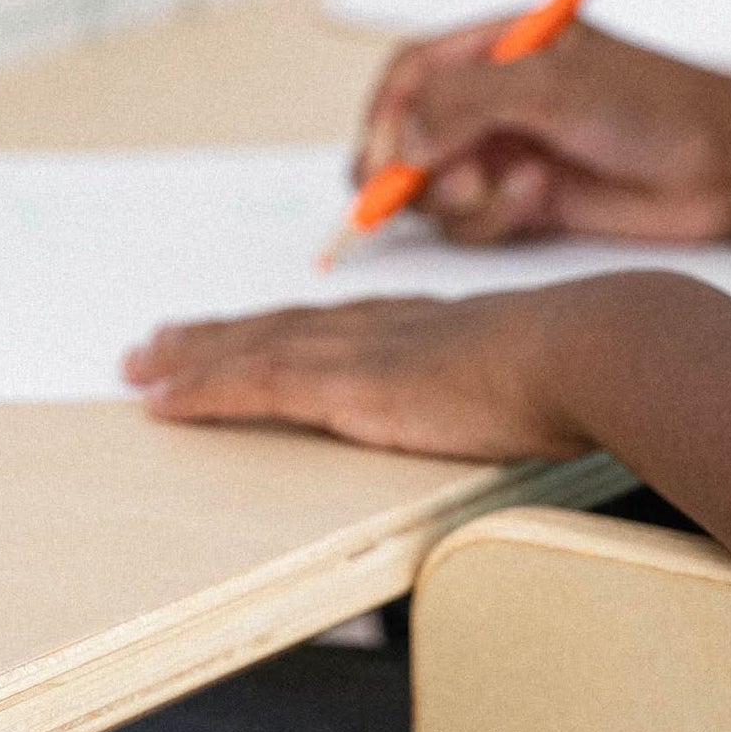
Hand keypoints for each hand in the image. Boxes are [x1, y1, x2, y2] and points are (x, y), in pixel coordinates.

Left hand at [122, 287, 601, 461]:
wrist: (590, 349)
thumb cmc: (590, 365)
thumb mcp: (548, 374)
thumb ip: (524, 386)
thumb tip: (539, 406)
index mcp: (425, 327)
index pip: (331, 325)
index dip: (278, 329)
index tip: (240, 334)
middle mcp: (381, 328)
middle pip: (277, 327)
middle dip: (213, 338)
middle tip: (156, 345)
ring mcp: (360, 353)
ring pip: (250, 351)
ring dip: (188, 362)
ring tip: (140, 368)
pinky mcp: (349, 385)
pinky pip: (253, 387)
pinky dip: (203, 392)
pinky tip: (164, 403)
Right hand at [358, 21, 730, 243]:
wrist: (725, 166)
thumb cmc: (657, 106)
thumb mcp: (553, 86)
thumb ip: (467, 102)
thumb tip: (399, 142)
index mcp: (497, 45)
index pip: (410, 73)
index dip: (384, 114)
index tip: (382, 156)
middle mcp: (494, 99)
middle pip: (407, 136)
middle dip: (413, 169)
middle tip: (441, 186)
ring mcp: (507, 151)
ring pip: (434, 188)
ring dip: (464, 199)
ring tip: (520, 187)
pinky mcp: (524, 201)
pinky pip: (471, 223)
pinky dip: (494, 219)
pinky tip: (540, 201)